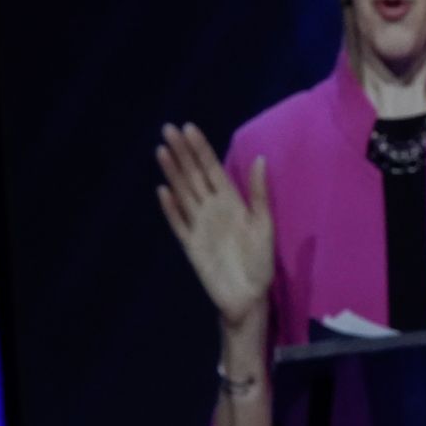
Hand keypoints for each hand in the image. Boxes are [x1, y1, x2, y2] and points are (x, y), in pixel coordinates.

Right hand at [155, 123, 272, 329]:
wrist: (248, 296)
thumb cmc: (260, 262)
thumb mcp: (264, 225)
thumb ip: (258, 194)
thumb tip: (261, 159)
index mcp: (231, 201)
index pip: (212, 169)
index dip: (200, 149)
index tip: (189, 128)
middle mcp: (211, 209)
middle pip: (193, 175)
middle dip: (181, 153)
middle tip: (168, 129)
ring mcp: (199, 225)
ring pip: (182, 193)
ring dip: (172, 172)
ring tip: (162, 151)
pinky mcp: (190, 245)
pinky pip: (178, 223)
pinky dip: (170, 207)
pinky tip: (163, 191)